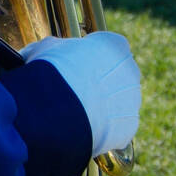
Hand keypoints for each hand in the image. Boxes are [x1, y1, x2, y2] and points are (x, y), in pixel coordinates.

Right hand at [19, 32, 140, 154]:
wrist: (58, 109)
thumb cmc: (52, 71)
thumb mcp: (46, 47)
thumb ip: (55, 48)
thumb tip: (43, 53)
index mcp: (114, 45)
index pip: (110, 47)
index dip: (93, 57)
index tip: (77, 65)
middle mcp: (130, 70)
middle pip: (118, 75)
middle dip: (102, 83)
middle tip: (77, 91)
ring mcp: (132, 100)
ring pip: (120, 102)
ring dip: (104, 107)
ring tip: (77, 114)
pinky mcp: (129, 127)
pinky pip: (118, 127)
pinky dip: (104, 130)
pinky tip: (84, 129)